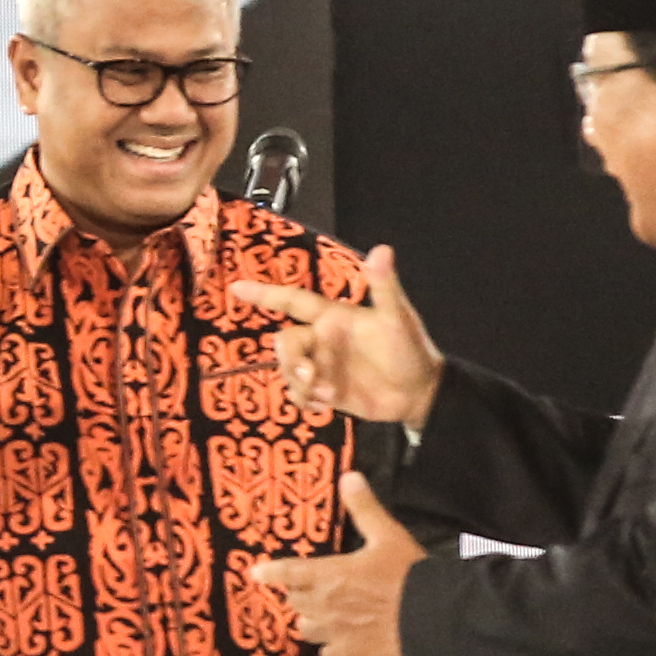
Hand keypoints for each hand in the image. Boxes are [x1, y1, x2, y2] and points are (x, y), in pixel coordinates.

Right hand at [228, 244, 443, 425]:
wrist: (419, 393)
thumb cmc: (410, 350)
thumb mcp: (397, 318)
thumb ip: (384, 286)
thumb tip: (382, 249)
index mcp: (334, 317)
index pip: (293, 300)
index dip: (265, 294)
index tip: (236, 287)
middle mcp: (322, 339)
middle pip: (286, 343)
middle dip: (292, 360)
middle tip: (313, 376)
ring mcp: (322, 365)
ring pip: (288, 370)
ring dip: (300, 384)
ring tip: (327, 395)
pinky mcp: (324, 391)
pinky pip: (298, 394)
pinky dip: (304, 400)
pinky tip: (324, 406)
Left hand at [252, 471, 425, 655]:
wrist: (431, 618)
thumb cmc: (407, 574)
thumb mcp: (387, 535)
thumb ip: (364, 508)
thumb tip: (348, 477)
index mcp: (328, 574)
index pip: (287, 573)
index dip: (269, 573)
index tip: (257, 573)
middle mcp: (323, 605)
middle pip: (295, 600)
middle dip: (299, 593)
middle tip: (311, 588)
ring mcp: (334, 633)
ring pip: (305, 628)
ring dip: (310, 620)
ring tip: (322, 615)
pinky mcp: (350, 655)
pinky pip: (328, 654)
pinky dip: (331, 648)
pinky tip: (340, 643)